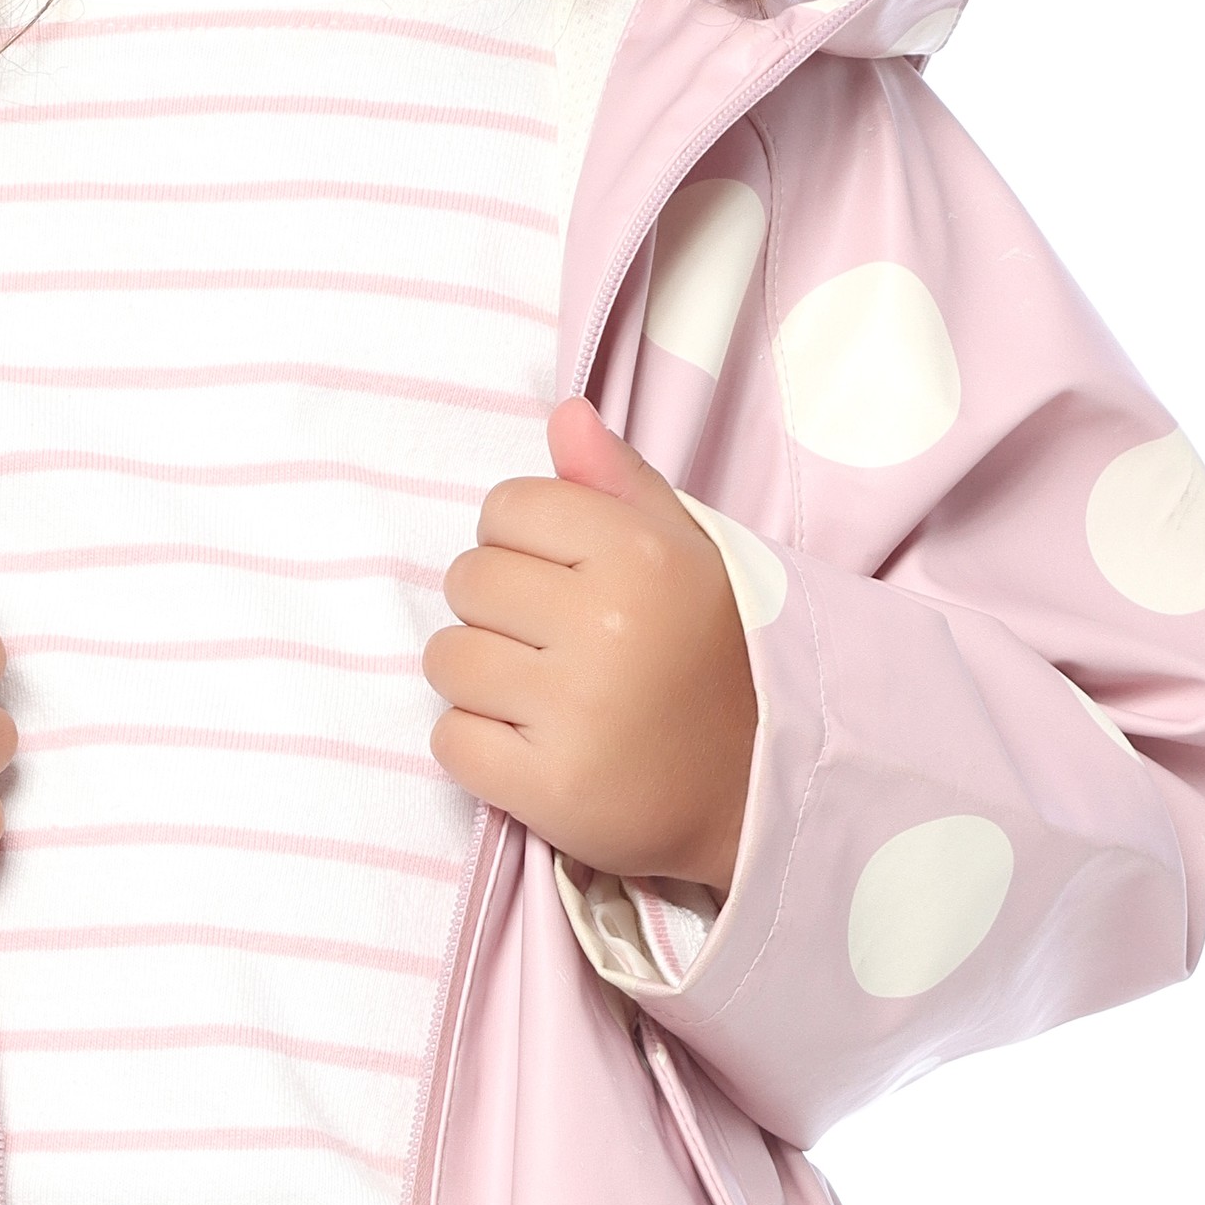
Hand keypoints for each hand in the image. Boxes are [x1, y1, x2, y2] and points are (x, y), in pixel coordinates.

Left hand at [424, 399, 755, 894]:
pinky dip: (477, 746)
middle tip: (553, 645)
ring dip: (479, 680)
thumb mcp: (690, 554)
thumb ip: (621, 482)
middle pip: (467, 580)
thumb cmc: (712, 657)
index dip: (523, 543)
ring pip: (447, 659)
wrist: (758, 789)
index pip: (506, 507)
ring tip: (542, 696)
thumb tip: (564, 415)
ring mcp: (576, 711)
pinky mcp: (549, 788)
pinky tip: (532, 746)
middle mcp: (608, 624)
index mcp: (641, 554)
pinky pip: (449, 740)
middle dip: (496, 610)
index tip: (564, 581)